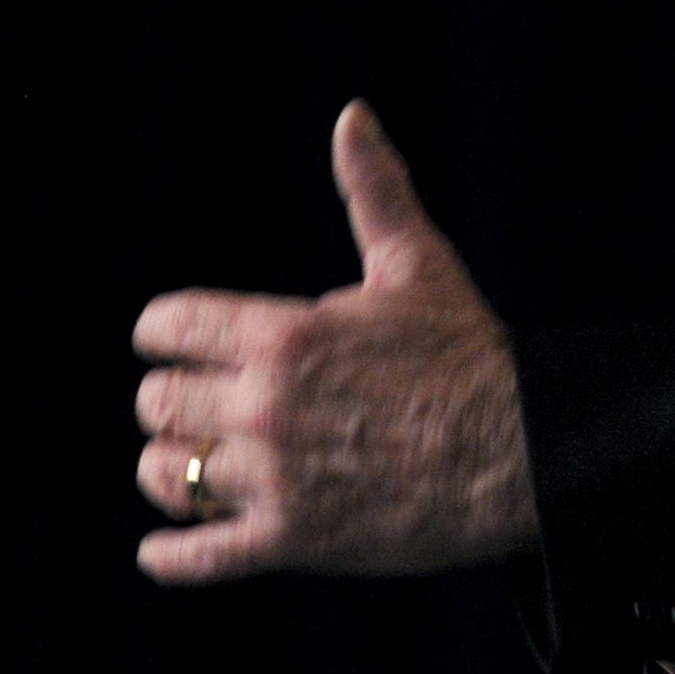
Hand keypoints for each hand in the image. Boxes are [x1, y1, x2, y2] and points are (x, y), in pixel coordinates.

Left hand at [134, 100, 536, 582]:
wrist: (518, 450)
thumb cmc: (466, 353)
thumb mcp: (416, 263)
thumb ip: (373, 189)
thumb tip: (353, 115)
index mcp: (285, 334)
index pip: (169, 326)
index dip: (166, 331)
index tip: (174, 339)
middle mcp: (265, 406)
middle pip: (156, 402)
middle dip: (174, 398)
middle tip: (197, 402)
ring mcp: (273, 478)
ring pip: (165, 474)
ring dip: (172, 468)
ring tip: (196, 464)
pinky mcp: (290, 539)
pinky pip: (197, 557)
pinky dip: (171, 555)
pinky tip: (162, 550)